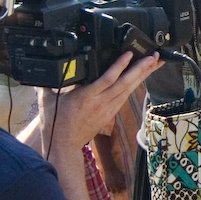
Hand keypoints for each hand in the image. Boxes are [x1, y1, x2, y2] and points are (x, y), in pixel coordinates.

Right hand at [47, 51, 161, 152]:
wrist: (64, 145)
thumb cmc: (55, 122)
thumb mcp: (48, 99)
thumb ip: (49, 82)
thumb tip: (46, 68)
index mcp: (86, 97)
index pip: (107, 79)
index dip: (119, 66)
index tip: (129, 54)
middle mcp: (100, 103)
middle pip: (125, 84)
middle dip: (141, 69)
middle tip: (154, 56)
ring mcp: (108, 109)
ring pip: (129, 89)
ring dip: (143, 75)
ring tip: (154, 62)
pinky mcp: (110, 113)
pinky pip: (125, 96)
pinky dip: (135, 84)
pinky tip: (142, 77)